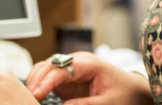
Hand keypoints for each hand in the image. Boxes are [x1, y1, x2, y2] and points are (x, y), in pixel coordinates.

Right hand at [25, 52, 152, 104]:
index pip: (61, 67)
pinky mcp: (68, 78)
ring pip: (45, 69)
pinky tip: (34, 96)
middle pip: (49, 65)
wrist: (133, 91)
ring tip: (28, 98)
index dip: (46, 80)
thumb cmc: (125, 94)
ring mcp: (71, 68)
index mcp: (89, 63)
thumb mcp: (109, 103)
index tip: (35, 95)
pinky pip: (48, 77)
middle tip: (27, 98)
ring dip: (35, 81)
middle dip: (36, 80)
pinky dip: (39, 84)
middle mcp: (77, 62)